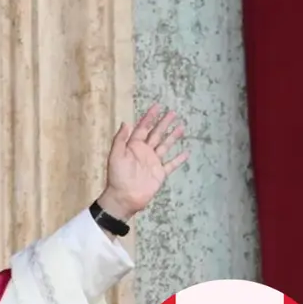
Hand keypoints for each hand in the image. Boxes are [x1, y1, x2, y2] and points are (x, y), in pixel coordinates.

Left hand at [98, 104, 189, 219]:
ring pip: (165, 145)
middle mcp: (145, 152)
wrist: (124, 197)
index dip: (149, 117)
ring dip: (173, 136)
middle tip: (173, 112)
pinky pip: (171, 164)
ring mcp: (153, 162)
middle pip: (156, 134)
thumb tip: (126, 122)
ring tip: (181, 126)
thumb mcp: (115, 155)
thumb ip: (120, 139)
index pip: (143, 128)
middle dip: (164, 123)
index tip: (157, 106)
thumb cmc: (118, 176)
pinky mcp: (160, 173)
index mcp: (133, 146)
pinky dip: (179, 159)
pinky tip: (187, 152)